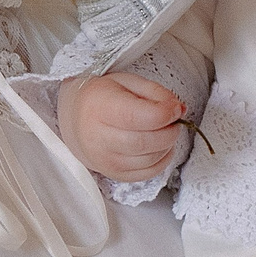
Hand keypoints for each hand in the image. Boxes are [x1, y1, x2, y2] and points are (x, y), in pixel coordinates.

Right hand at [61, 70, 189, 181]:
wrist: (75, 118)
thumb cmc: (103, 96)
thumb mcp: (128, 82)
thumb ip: (157, 93)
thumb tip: (180, 110)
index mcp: (101, 107)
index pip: (140, 117)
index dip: (165, 113)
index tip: (175, 108)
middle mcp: (99, 138)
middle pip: (146, 142)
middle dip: (170, 131)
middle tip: (173, 120)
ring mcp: (105, 160)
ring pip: (150, 160)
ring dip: (167, 145)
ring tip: (163, 130)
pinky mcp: (113, 174)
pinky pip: (147, 174)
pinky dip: (161, 160)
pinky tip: (158, 146)